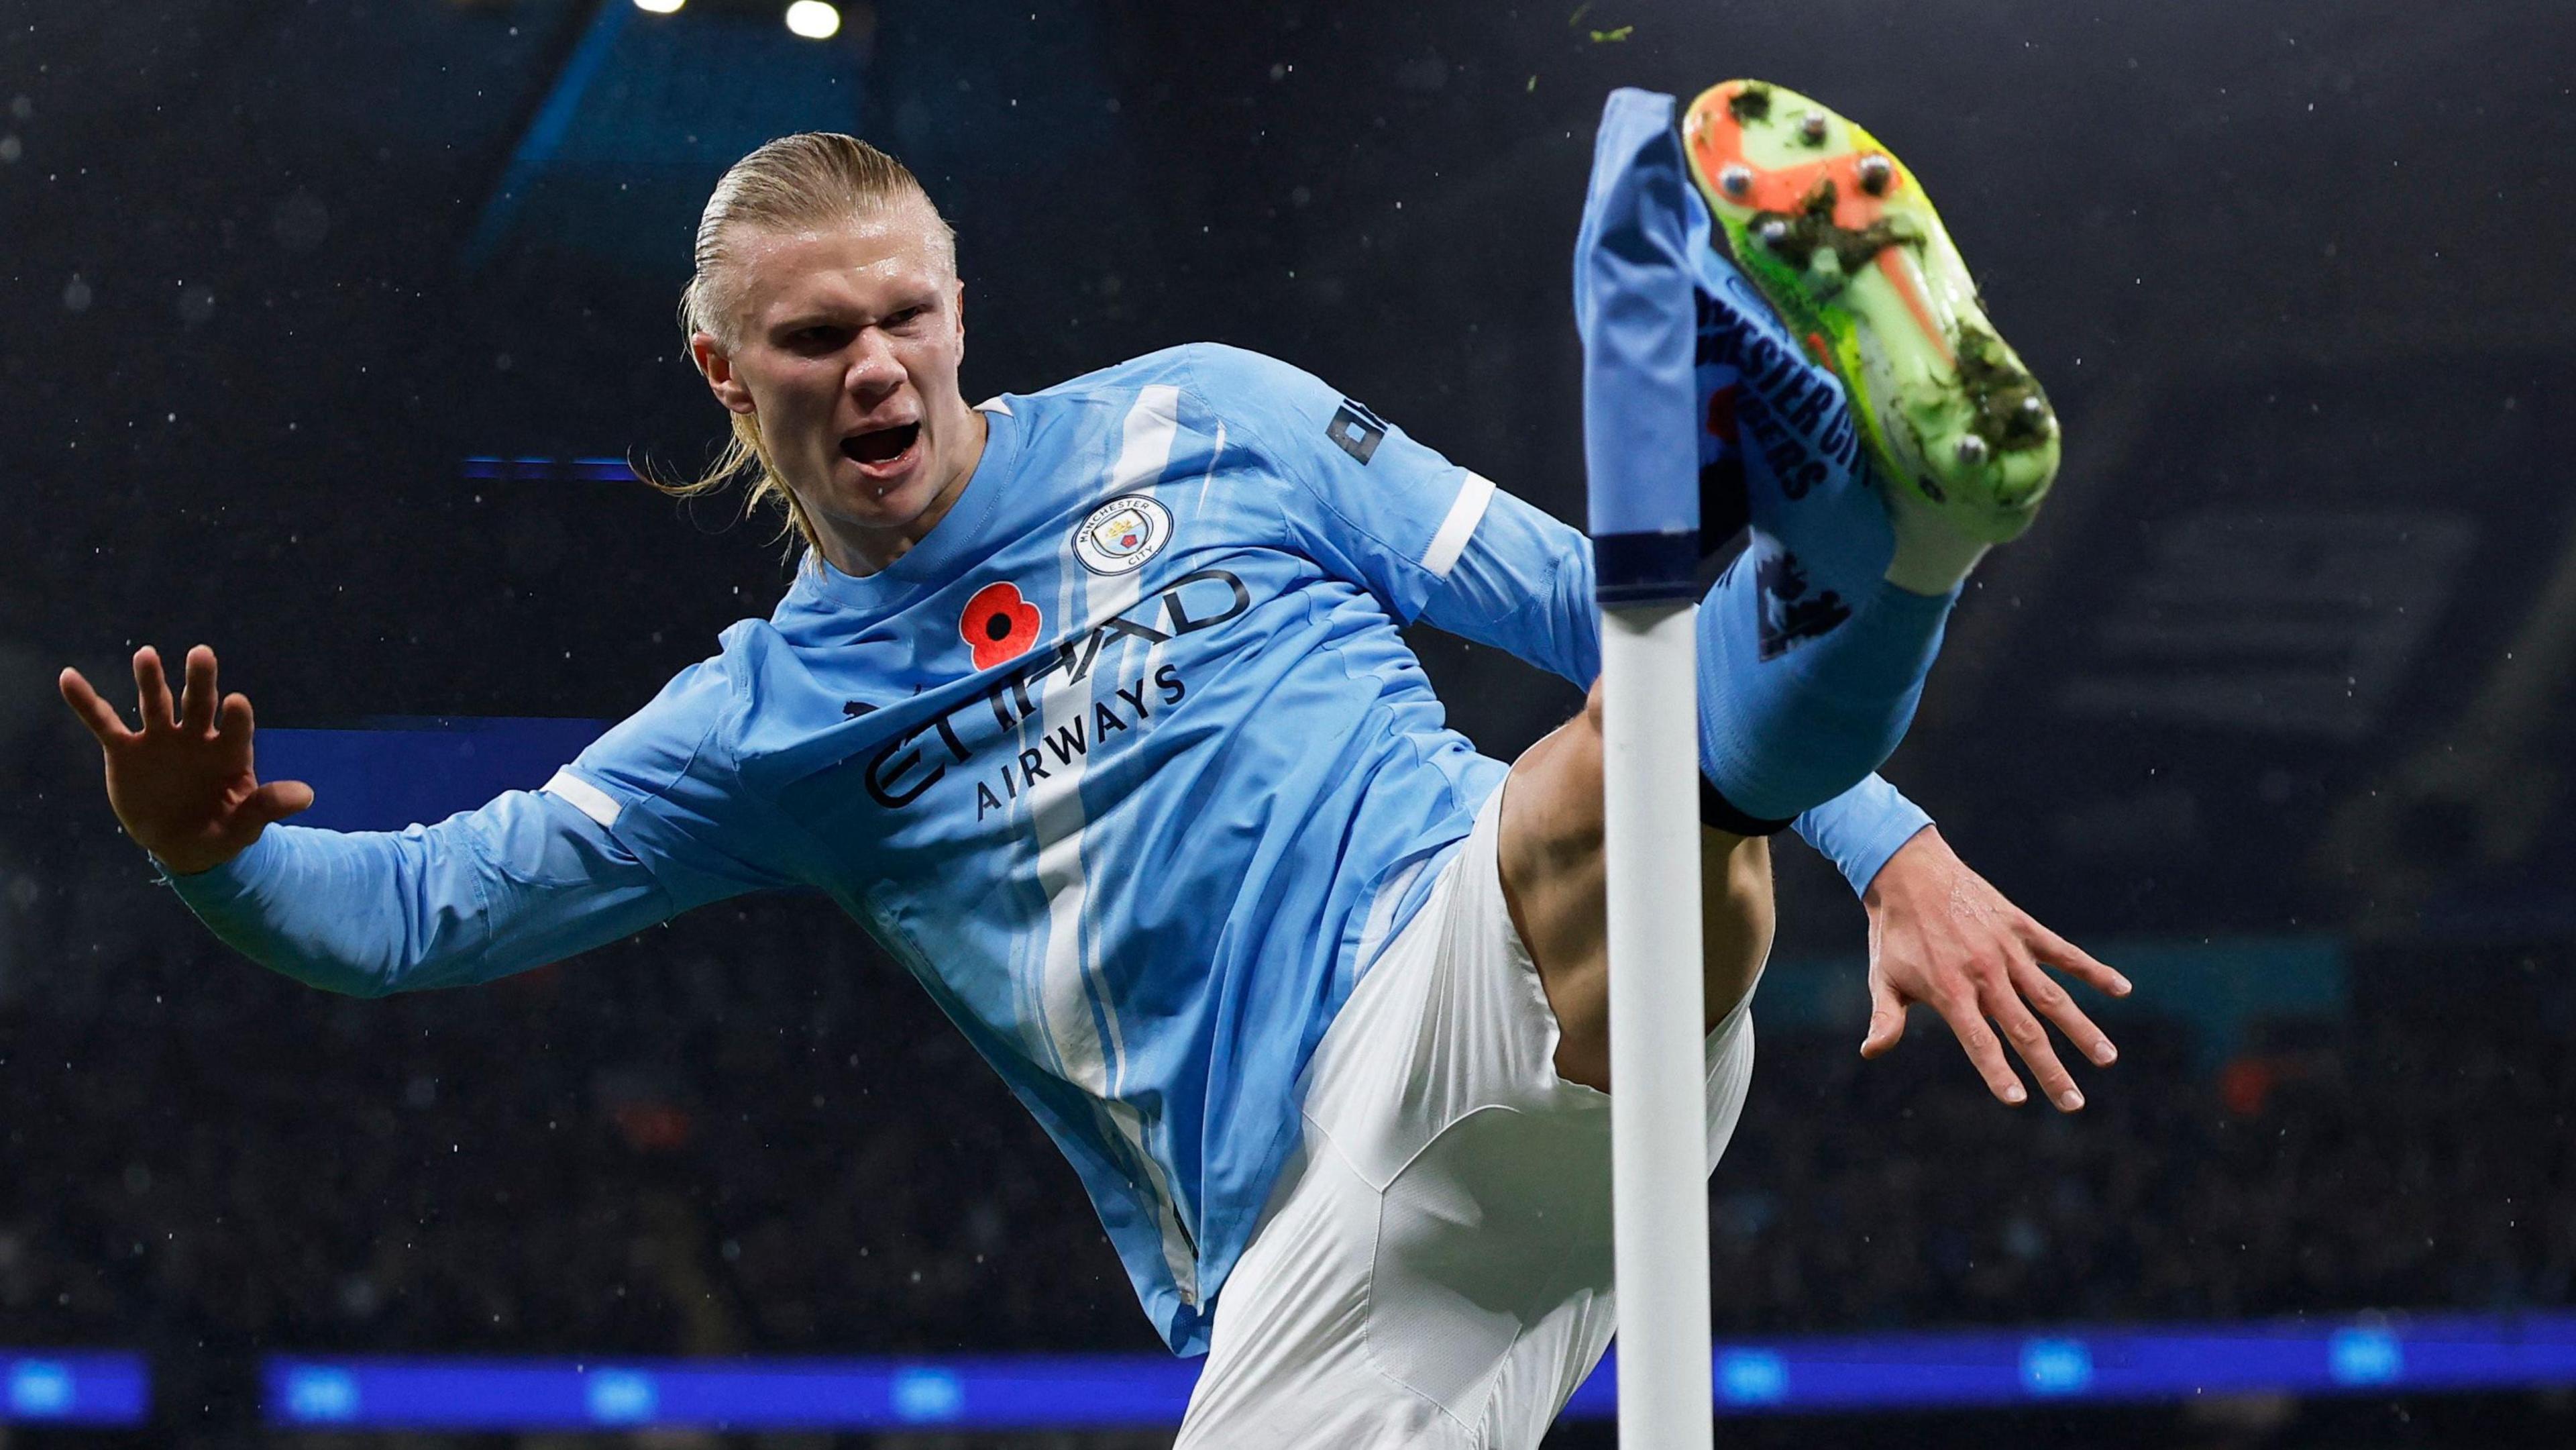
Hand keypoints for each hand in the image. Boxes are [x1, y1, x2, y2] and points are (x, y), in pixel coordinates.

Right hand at [58, 645, 312, 874]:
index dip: (237, 717)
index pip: (236, 729)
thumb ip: (267, 807)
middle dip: (199, 680)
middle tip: (202, 654)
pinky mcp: (127, 750)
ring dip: (150, 680)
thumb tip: (307, 795)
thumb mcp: (245, 825)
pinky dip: (86, 702)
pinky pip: (103, 722)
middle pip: (198, 703)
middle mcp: (196, 737)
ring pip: (154, 703)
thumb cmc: (222, 830)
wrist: (183, 843)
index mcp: (229, 752)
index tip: (237, 702)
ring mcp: (160, 739)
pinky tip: (68, 678)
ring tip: (147, 656)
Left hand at [1859, 826, 2129, 1110]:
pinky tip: (2121, 989)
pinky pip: (2063, 952)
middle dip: (2051, 1070)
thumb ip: (1886, 1018)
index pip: (1979, 1041)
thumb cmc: (1894, 933)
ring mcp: (2007, 949)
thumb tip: (1871, 1052)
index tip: (2019, 1101)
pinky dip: (2092, 970)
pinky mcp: (2021, 927)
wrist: (1909, 871)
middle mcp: (1984, 973)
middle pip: (2024, 1029)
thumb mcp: (1883, 977)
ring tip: (2107, 1058)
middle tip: (2075, 1104)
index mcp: (1950, 990)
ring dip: (2081, 1029)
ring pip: (2052, 997)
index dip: (1997, 1072)